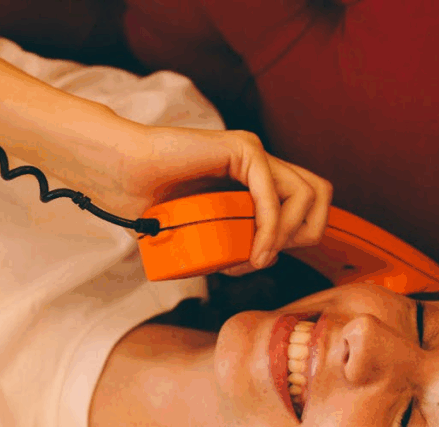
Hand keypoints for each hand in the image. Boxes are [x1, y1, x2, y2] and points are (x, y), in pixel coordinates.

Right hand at [120, 125, 332, 273]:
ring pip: (309, 194)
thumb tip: (246, 266)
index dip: (291, 240)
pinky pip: (276, 195)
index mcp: (251, 179)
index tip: (252, 264)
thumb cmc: (144, 202)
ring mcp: (255, 153)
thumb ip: (221, 242)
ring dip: (287, 236)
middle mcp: (260, 163)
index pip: (303, 205)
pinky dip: (271, 229)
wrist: (118, 175)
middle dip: (304, 235)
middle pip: (320, 196)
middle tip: (263, 259)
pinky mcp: (244, 149)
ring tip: (257, 258)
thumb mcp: (195, 232)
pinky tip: (255, 252)